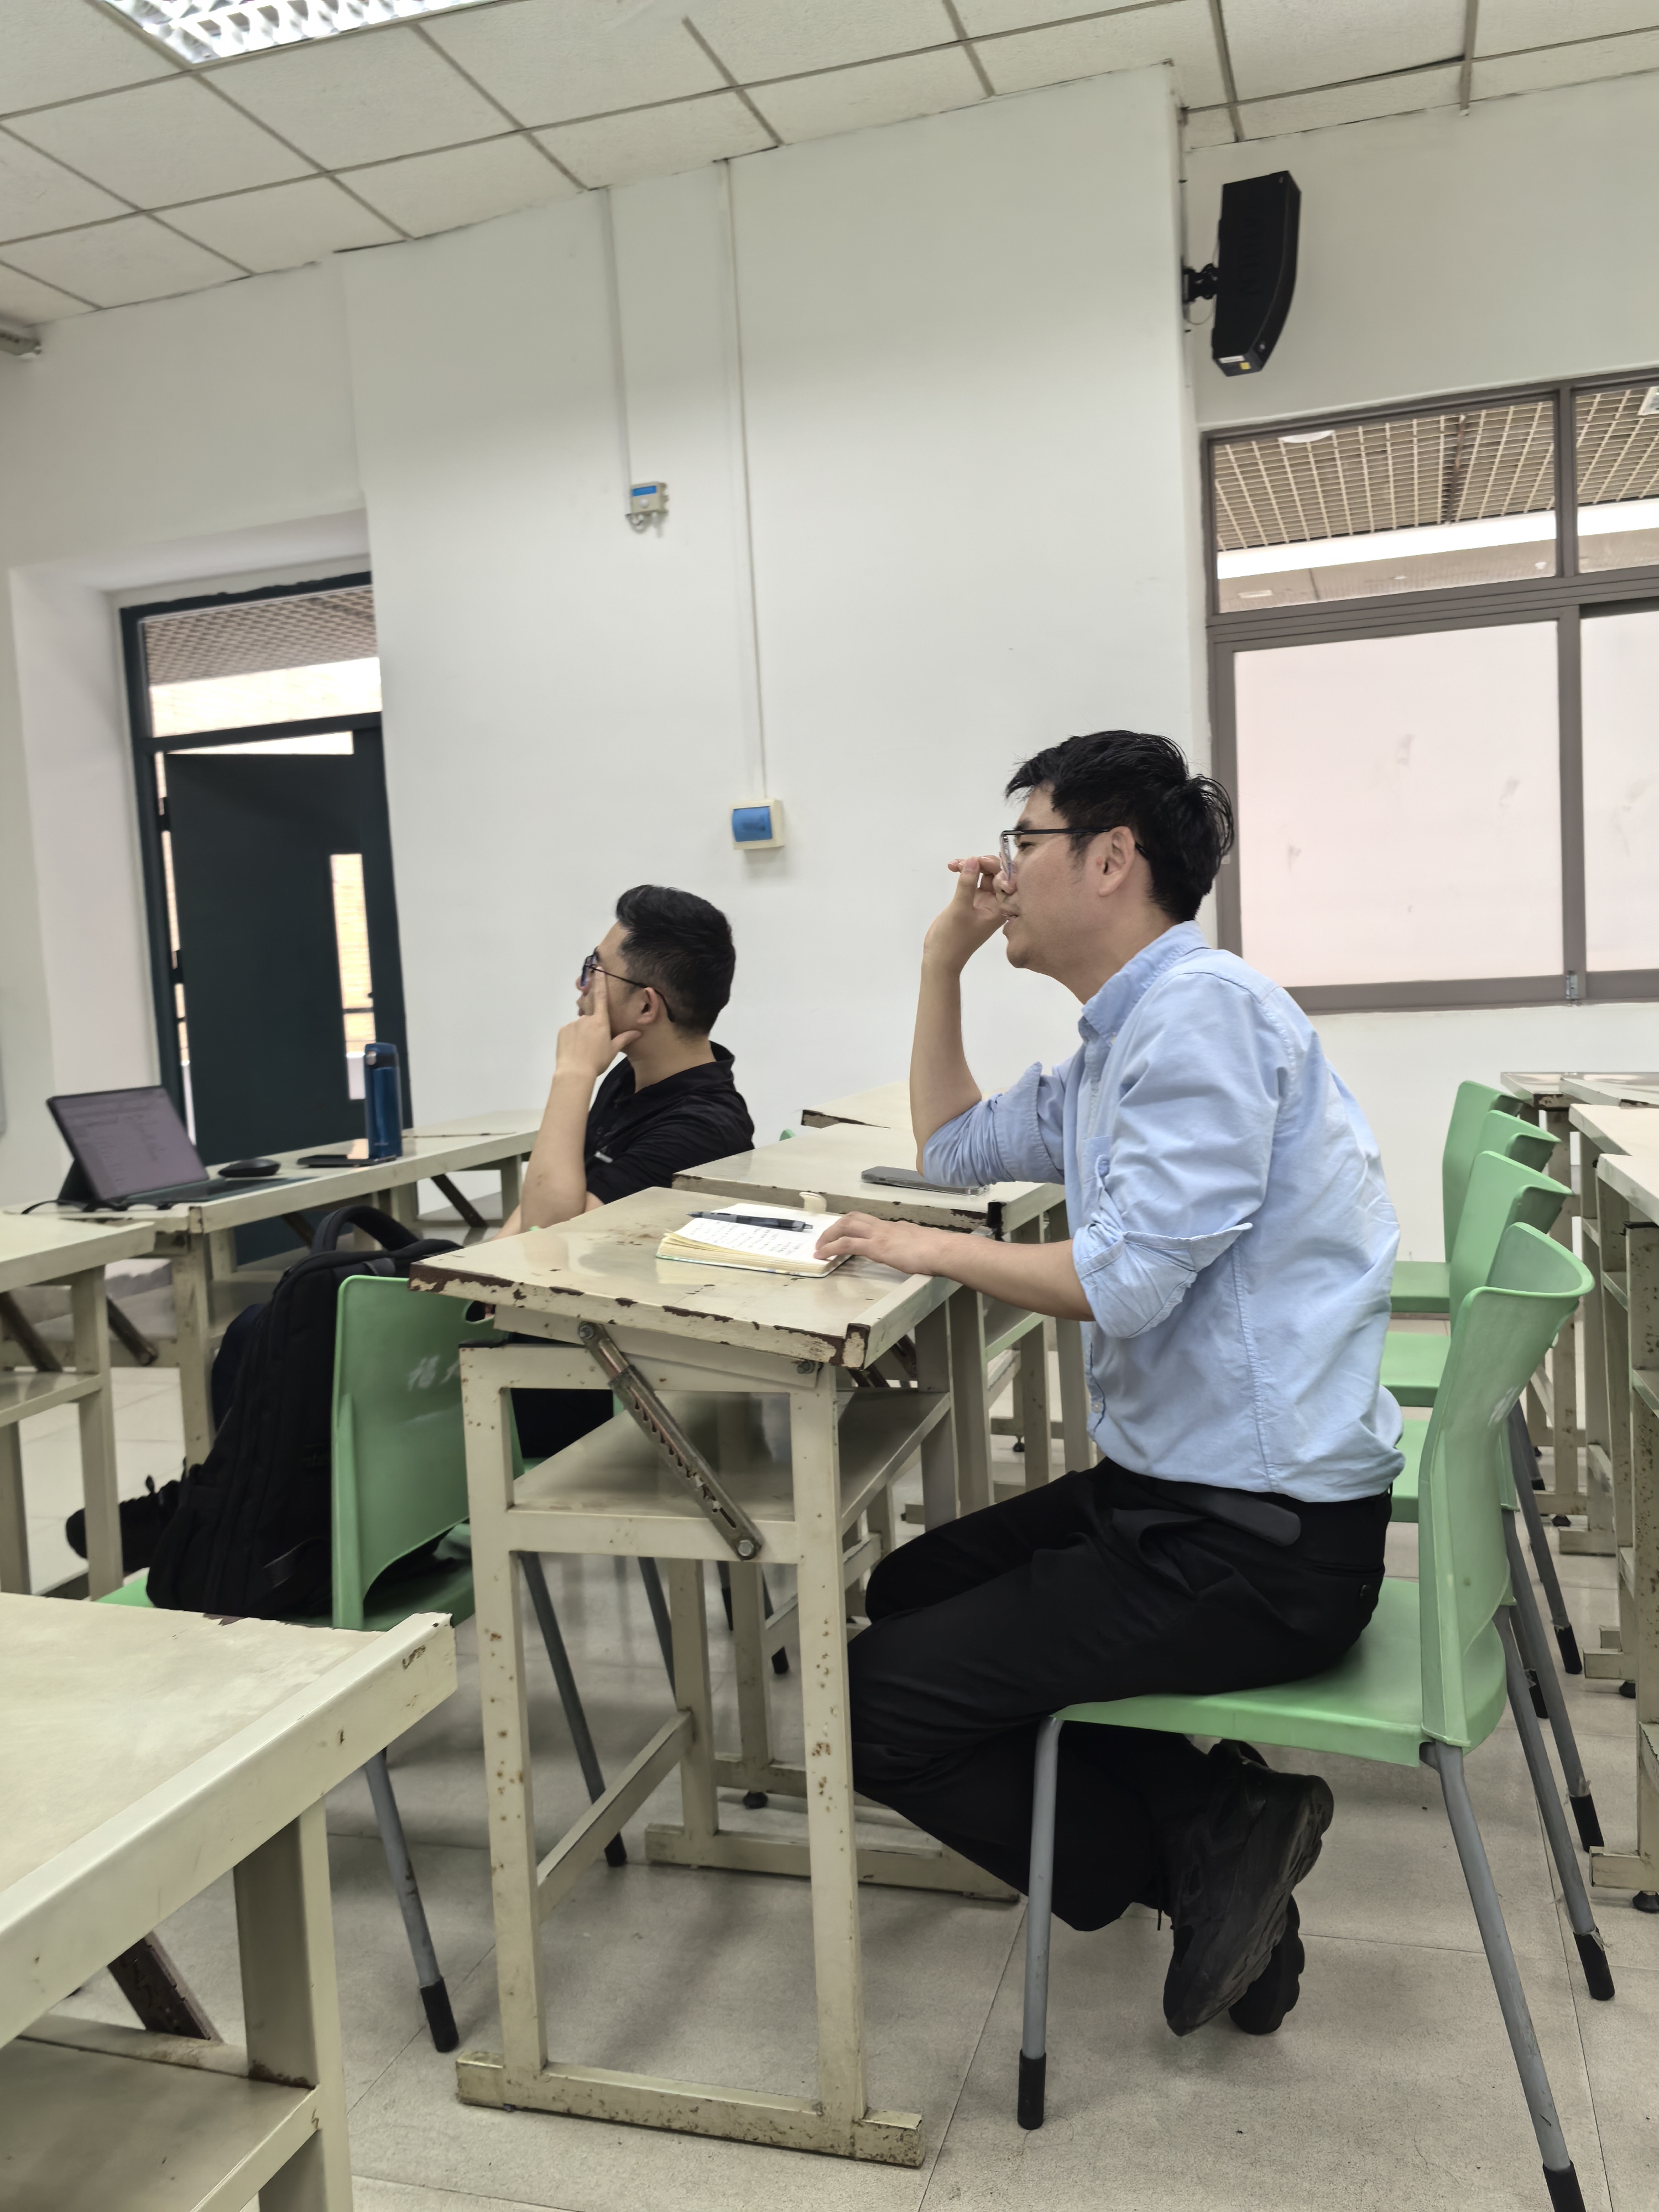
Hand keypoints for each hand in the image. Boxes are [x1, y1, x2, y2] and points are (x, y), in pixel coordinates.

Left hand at [554, 966, 639, 1085]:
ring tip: (583, 1049)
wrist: (575, 1071)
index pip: (601, 997)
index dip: (600, 982)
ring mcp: (572, 1024)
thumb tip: (638, 1032)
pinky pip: (570, 1031)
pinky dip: (573, 1038)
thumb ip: (624, 1038)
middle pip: (590, 1016)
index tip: (598, 968)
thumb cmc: (597, 1060)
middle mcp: (586, 1019)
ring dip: (582, 1033)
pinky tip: (575, 1049)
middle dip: (592, 1026)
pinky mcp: (563, 1031)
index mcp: (600, 1021)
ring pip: (580, 1025)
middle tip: (592, 1044)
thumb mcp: (613, 1050)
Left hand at [815, 1212, 952, 1276]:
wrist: (942, 1250)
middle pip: (852, 1218)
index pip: (867, 1221)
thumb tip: (910, 1250)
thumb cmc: (938, 1251)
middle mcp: (884, 1226)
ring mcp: (878, 1235)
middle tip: (823, 1240)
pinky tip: (823, 1255)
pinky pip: (847, 1244)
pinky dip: (831, 1248)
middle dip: (835, 1228)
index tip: (842, 1235)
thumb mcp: (920, 1244)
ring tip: (819, 1248)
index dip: (851, 1226)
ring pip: (846, 1226)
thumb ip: (910, 1244)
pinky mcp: (875, 1247)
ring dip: (829, 1236)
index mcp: (894, 1226)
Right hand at [922, 854, 1007, 970]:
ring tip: (953, 865)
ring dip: (970, 865)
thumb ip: (967, 883)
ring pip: (983, 874)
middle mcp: (996, 902)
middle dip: (981, 863)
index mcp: (1001, 907)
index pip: (1006, 879)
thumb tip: (973, 859)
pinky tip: (952, 867)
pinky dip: (963, 872)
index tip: (979, 861)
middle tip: (965, 861)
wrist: (940, 957)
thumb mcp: (960, 909)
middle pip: (996, 873)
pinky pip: (972, 880)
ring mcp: (983, 900)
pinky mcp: (971, 900)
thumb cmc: (953, 938)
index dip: (996, 866)